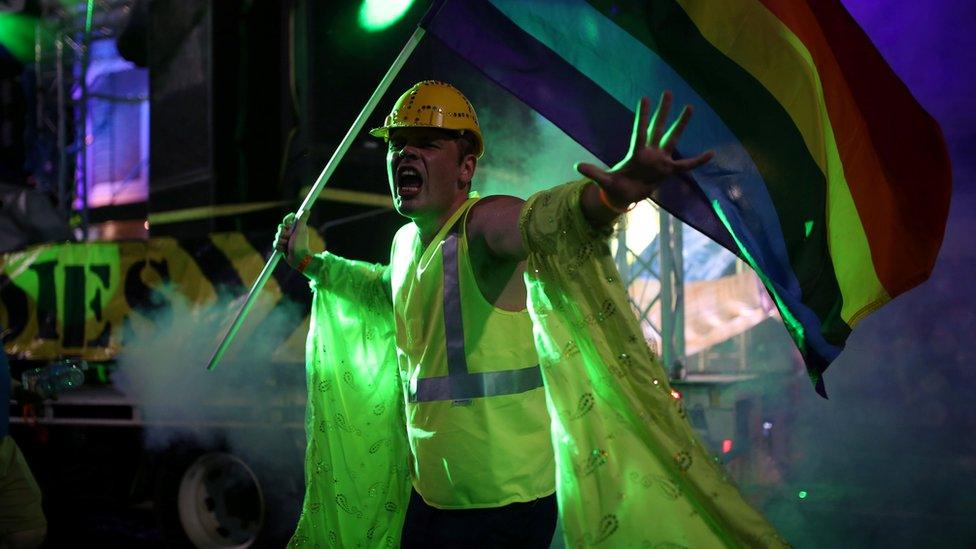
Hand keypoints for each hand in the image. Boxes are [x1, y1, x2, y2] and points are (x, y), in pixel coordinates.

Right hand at [274, 212, 310, 268]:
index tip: (288, 225)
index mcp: (295, 227)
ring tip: (287, 245)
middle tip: (289, 238)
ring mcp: (286, 240)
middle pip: (280, 228)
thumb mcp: (300, 230)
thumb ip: (302, 220)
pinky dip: (279, 247)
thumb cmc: (301, 244)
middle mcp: (291, 232)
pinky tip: (284, 250)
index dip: (286, 222)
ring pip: (276, 236)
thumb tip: (307, 210)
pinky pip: (275, 244)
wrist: (298, 259)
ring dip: (281, 242)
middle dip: (283, 234)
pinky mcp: (282, 246)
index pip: (286, 220)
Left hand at [576, 91, 713, 208]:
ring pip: (673, 138)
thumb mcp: (604, 180)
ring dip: (681, 124)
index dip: (643, 115)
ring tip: (690, 107)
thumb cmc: (615, 186)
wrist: (624, 196)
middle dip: (664, 111)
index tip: (645, 98)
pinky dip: (698, 160)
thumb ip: (594, 172)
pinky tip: (711, 153)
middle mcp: (650, 152)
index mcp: (636, 153)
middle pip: (658, 128)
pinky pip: (686, 165)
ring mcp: (661, 160)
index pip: (640, 130)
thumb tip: (576, 166)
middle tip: (668, 91)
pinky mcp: (668, 170)